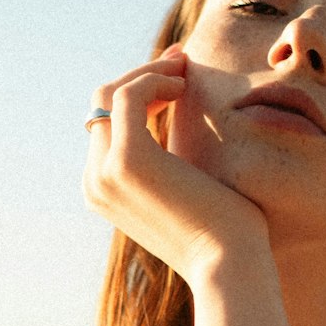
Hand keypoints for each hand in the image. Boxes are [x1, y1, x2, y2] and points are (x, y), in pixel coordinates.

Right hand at [82, 48, 269, 285]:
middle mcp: (95, 182)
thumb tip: (176, 104)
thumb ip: (171, 151)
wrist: (230, 263)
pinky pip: (129, 95)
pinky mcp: (127, 160)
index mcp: (104, 189)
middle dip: (142, 74)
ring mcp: (106, 172)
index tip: (177, 74)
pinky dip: (155, 79)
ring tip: (186, 71)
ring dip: (149, 73)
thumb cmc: (223, 229)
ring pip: (110, 93)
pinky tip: (183, 85)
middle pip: (103, 103)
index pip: (108, 123)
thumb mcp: (188, 182)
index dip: (140, 91)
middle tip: (183, 61)